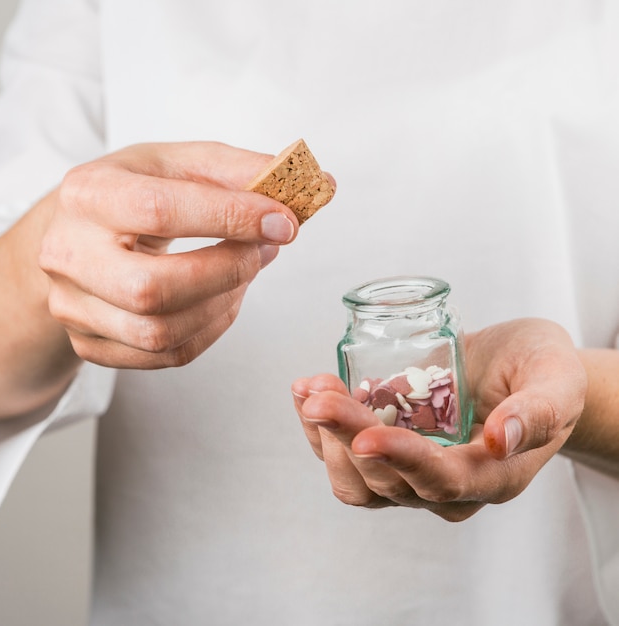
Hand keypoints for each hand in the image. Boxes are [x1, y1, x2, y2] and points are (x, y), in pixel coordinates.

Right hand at [38, 141, 300, 368]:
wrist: (78, 234)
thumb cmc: (134, 195)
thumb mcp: (178, 165)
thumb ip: (240, 171)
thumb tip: (317, 183)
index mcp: (88, 194)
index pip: (159, 210)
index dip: (231, 217)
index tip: (283, 222)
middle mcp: (68, 254)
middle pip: (153, 287)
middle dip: (228, 272)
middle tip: (261, 251)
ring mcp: (74, 307)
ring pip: (161, 333)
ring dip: (224, 304)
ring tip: (245, 272)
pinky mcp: (92, 344)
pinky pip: (166, 355)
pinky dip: (211, 330)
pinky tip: (223, 299)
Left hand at [292, 319, 586, 520]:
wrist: (522, 370)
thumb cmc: (544, 372)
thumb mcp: (557, 381)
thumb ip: (537, 411)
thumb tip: (500, 438)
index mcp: (492, 476)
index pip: (441, 480)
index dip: (402, 461)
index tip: (368, 436)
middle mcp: (446, 486)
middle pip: (386, 480)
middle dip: (347, 436)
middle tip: (319, 395)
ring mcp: (412, 472)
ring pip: (356, 478)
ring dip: (324, 437)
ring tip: (310, 389)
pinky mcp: (389, 451)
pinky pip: (344, 456)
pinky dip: (319, 428)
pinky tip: (308, 391)